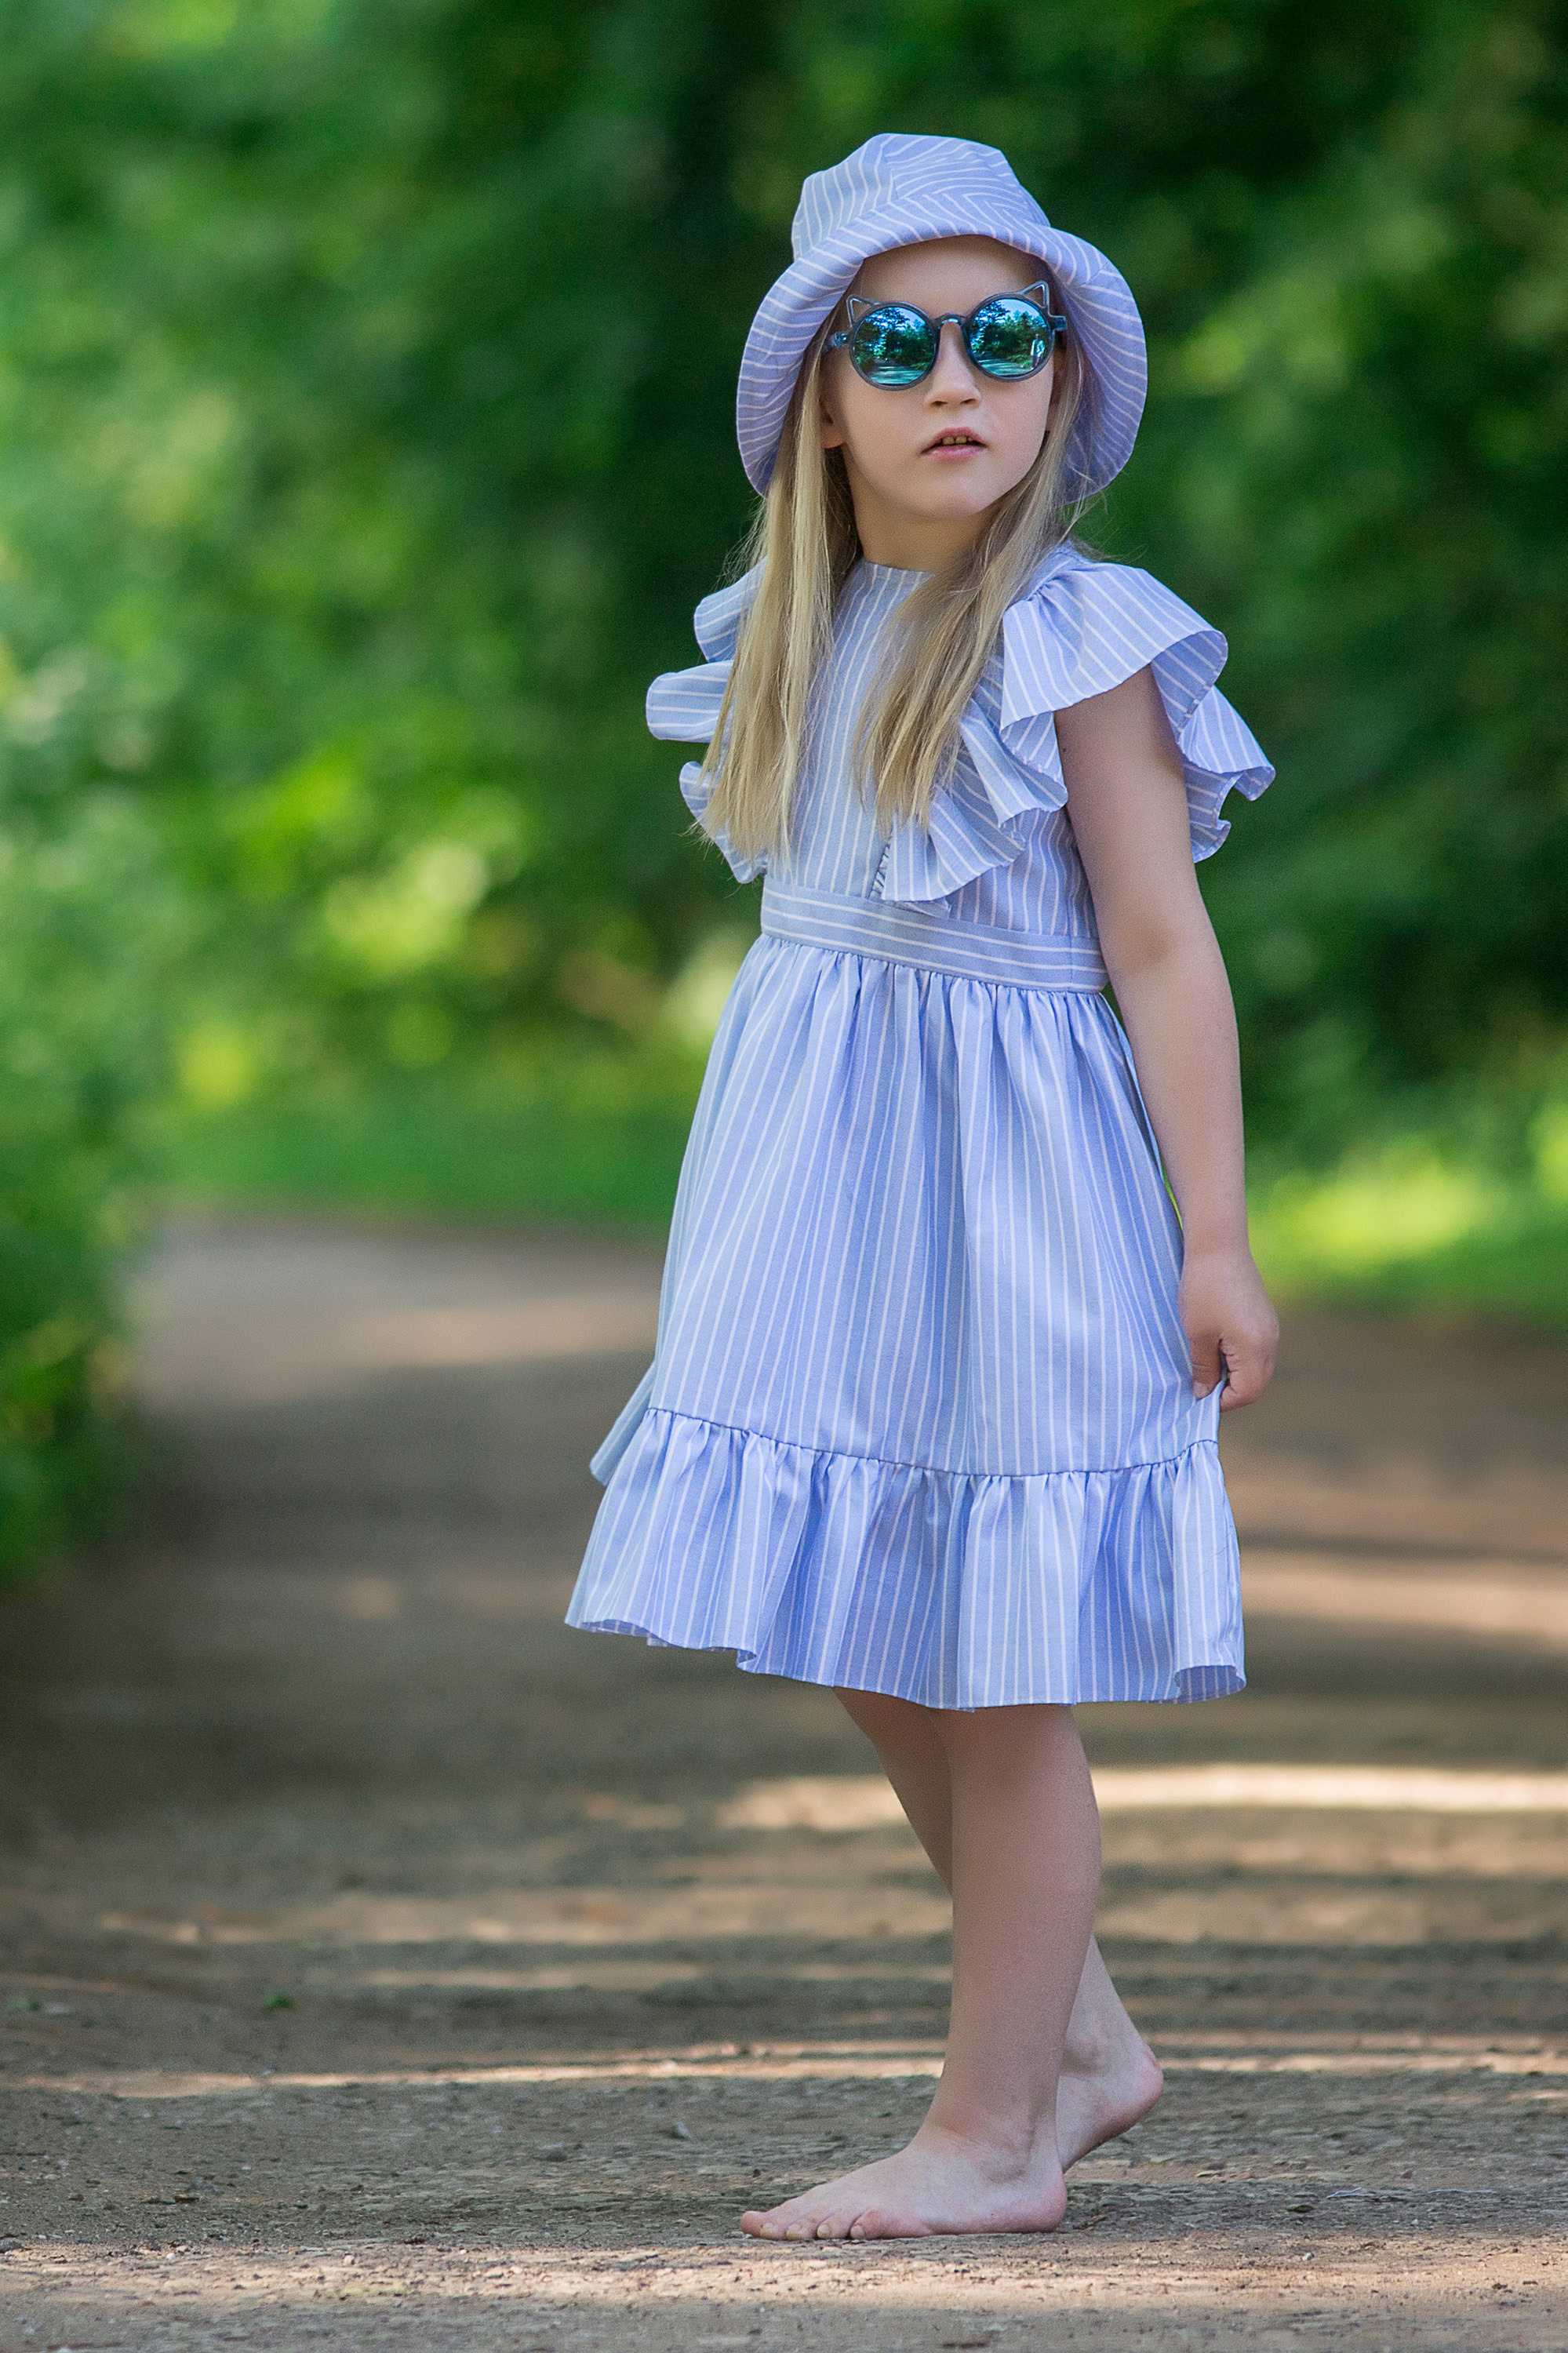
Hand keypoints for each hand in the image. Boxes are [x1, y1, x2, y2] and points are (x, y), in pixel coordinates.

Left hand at [1178, 1245, 1278, 1410]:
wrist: (1218, 1244)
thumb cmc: (1203, 1288)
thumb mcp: (1197, 1333)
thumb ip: (1203, 1368)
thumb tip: (1204, 1394)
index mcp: (1256, 1348)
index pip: (1247, 1393)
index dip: (1222, 1401)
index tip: (1197, 1394)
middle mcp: (1270, 1341)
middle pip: (1256, 1383)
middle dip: (1229, 1389)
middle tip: (1200, 1380)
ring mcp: (1270, 1327)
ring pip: (1257, 1366)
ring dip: (1233, 1371)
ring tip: (1205, 1359)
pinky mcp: (1264, 1315)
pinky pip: (1256, 1348)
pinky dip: (1238, 1355)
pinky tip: (1215, 1342)